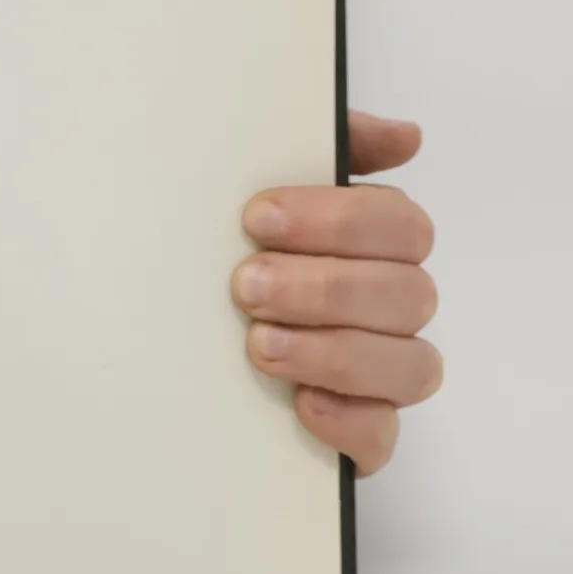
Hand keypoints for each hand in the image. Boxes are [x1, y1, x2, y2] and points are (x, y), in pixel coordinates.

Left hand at [233, 111, 439, 475]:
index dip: (338, 220)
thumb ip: (326, 147)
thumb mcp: (265, 190)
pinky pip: (383, 437)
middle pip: (408, 294)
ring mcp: (380, 375)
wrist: (161, 337)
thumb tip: (405, 136)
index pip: (400, 225)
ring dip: (334, 351)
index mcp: (375, 246)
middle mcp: (389, 309)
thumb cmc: (234, 250)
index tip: (257, 217)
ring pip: (410, 366)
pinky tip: (302, 404)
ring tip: (259, 344)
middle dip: (324, 287)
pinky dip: (348, 420)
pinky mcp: (359, 434)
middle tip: (246, 284)